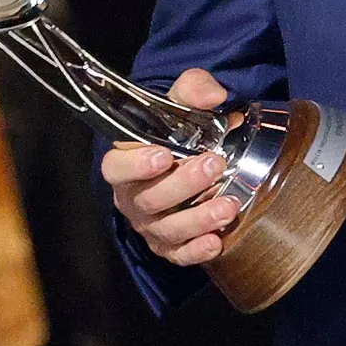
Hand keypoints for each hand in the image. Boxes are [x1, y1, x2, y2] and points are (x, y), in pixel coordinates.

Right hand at [99, 68, 239, 265]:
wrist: (189, 157)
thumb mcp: (181, 103)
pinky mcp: (169, 245)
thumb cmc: (177, 131)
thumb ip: (193, 90)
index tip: (164, 156)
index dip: (135, 165)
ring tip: (229, 206)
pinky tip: (217, 242)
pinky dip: (196, 251)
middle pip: (149, 199)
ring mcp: (151, 224)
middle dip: (183, 185)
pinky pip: (178, 255)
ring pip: (166, 229)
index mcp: (126, 162)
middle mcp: (134, 197)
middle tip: (215, 164)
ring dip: (198, 219)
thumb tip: (214, 95)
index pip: (116, 168)